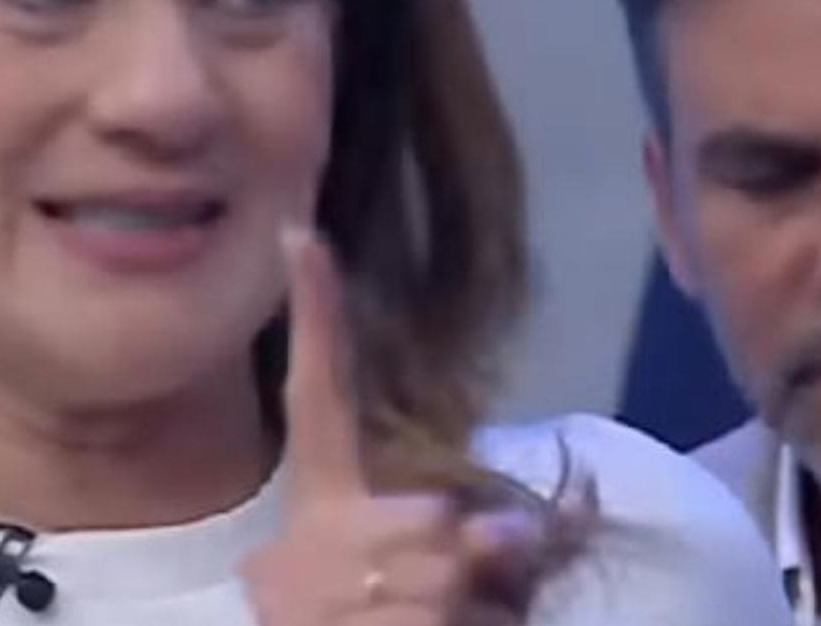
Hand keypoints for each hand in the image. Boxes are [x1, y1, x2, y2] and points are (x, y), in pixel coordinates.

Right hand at [241, 227, 527, 625]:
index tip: (304, 233)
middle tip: (447, 603)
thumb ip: (440, 531)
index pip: (315, 400)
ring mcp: (339, 602)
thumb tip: (516, 525)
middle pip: (436, 519)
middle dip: (471, 566)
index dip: (315, 319)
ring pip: (458, 581)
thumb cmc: (349, 623)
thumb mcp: (379, 572)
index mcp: (319, 512)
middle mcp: (319, 549)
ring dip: (479, 619)